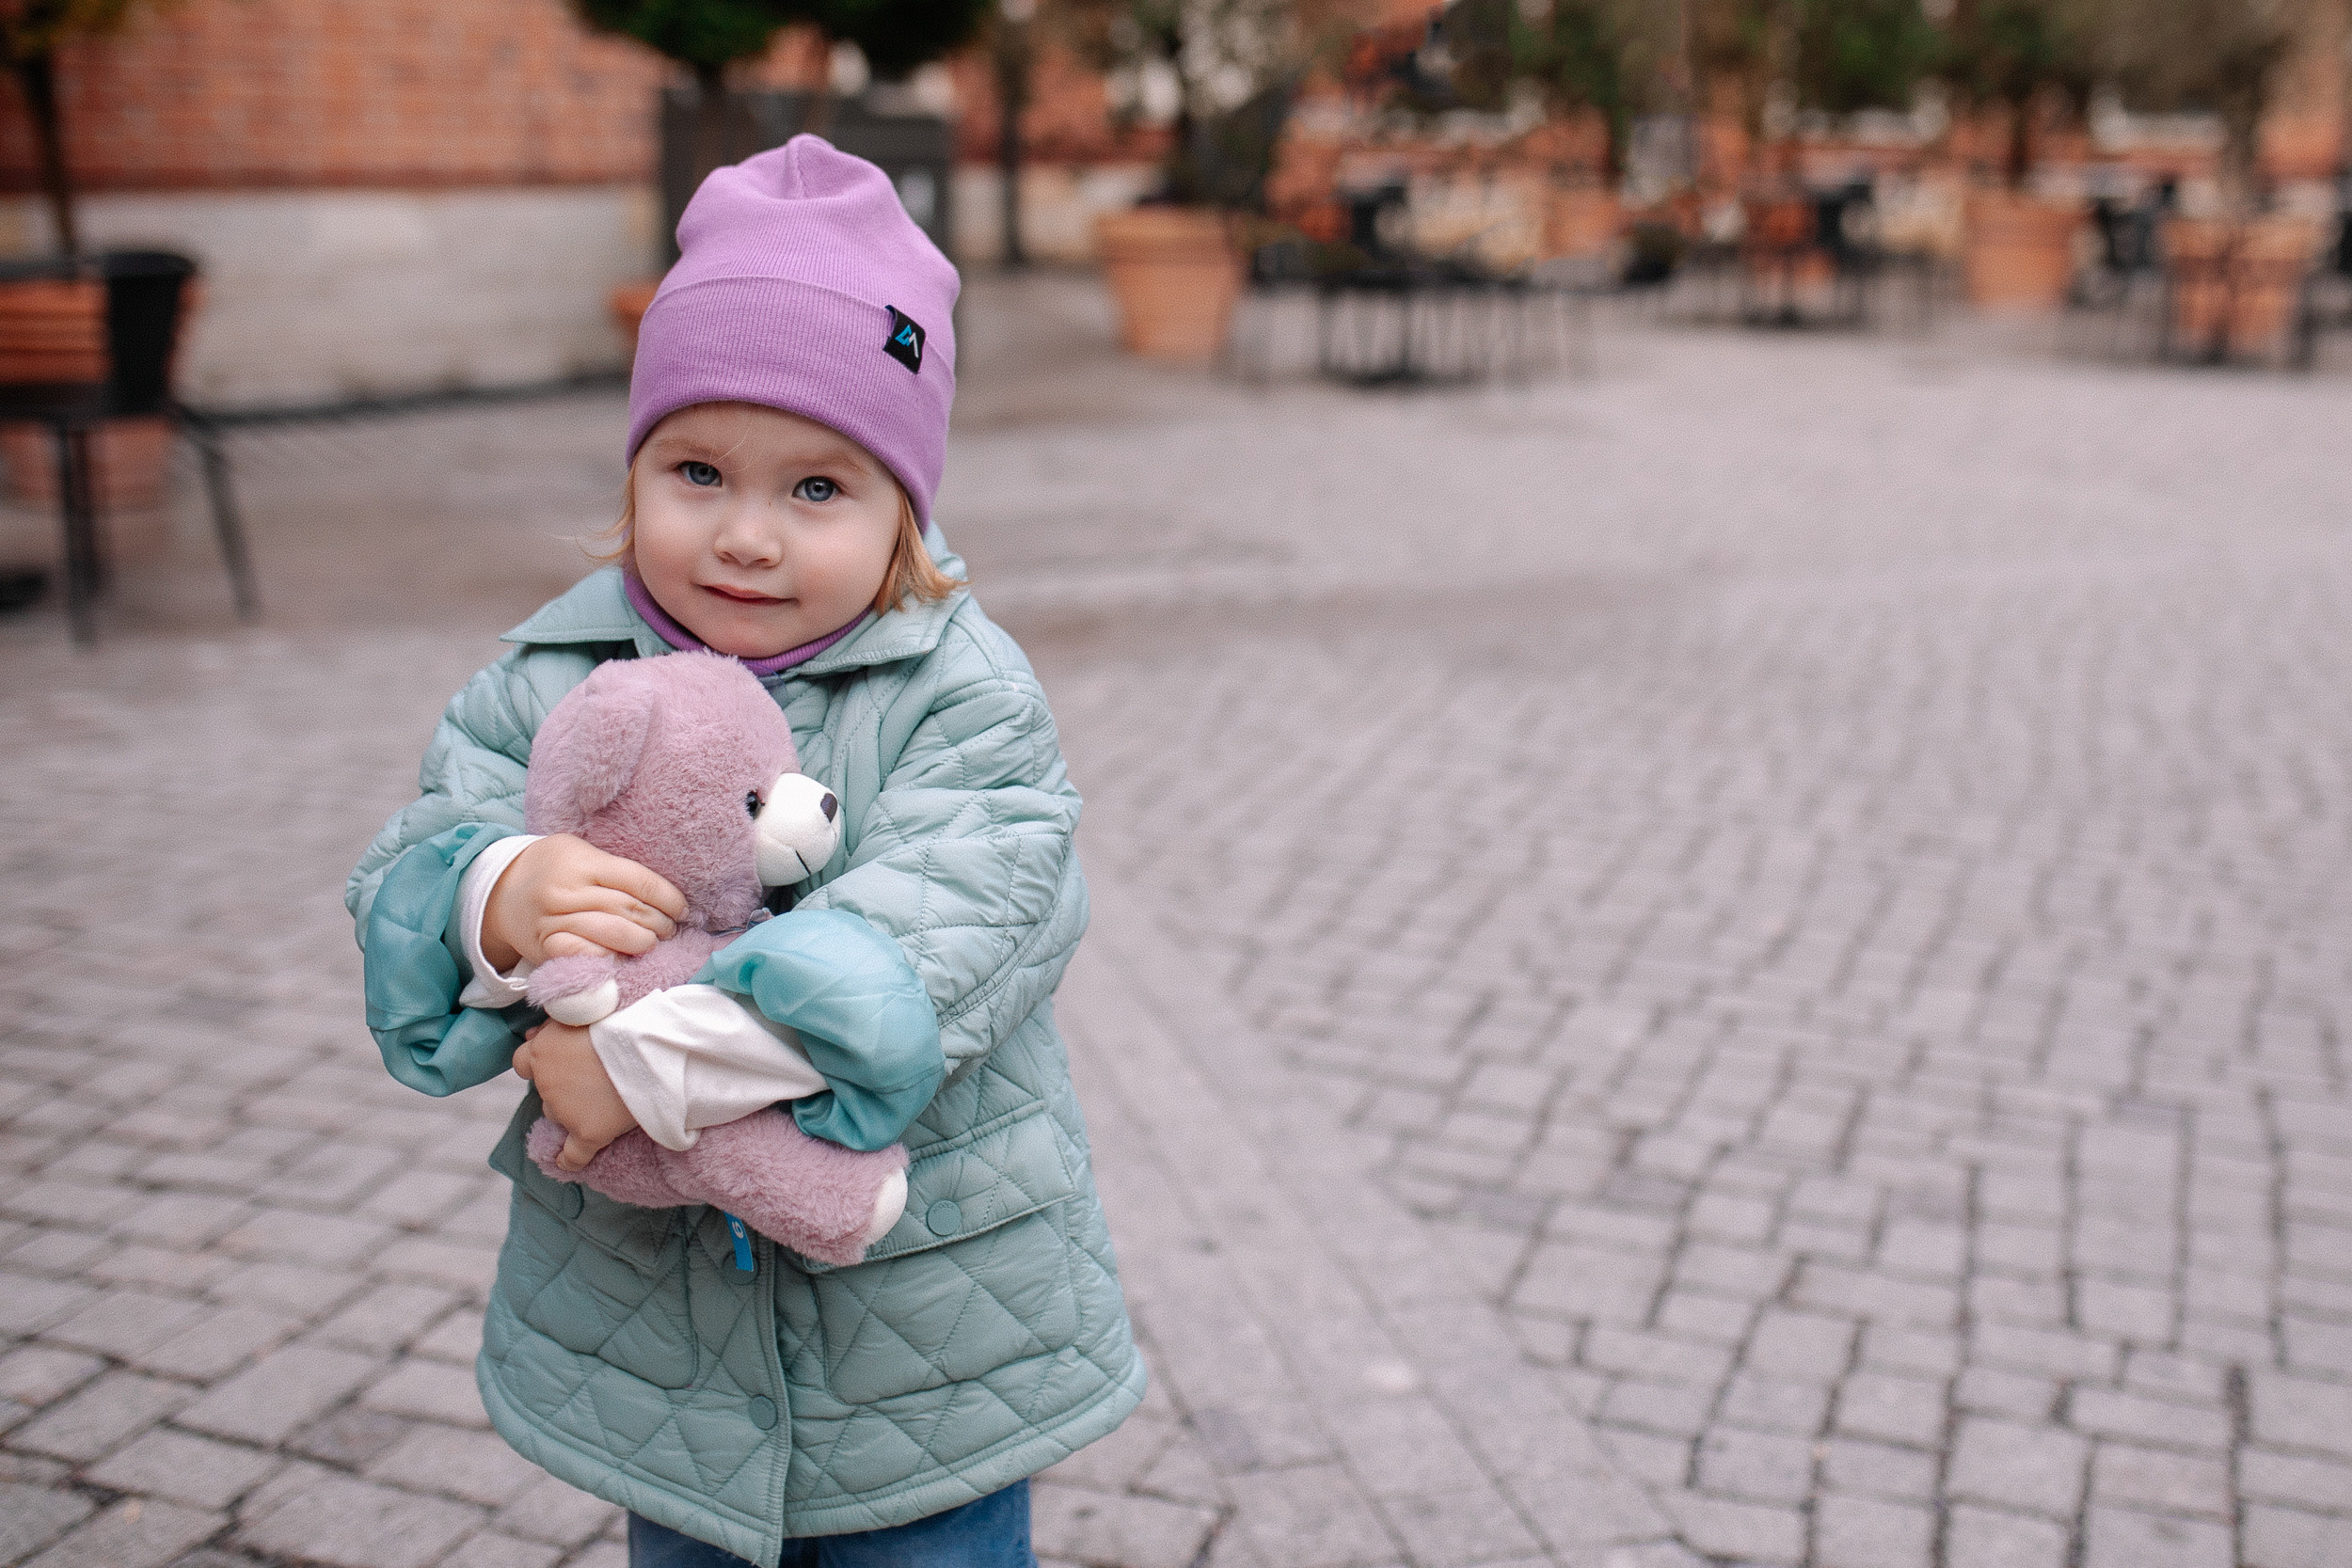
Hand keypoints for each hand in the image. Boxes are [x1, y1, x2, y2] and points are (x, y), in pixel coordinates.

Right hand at [483, 834, 684, 972]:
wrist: (499, 890)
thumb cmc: (552, 868)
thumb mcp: (580, 852)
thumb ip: (614, 868)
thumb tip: (661, 893)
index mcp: (583, 863)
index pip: (639, 882)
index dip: (669, 899)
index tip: (683, 909)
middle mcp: (568, 891)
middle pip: (629, 910)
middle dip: (660, 923)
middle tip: (671, 929)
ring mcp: (555, 920)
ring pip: (612, 934)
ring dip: (642, 942)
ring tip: (653, 943)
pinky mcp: (545, 946)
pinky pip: (584, 955)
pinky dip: (609, 959)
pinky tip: (622, 958)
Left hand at [514, 1021, 638, 1170]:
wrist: (649, 1049)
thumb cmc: (619, 1023)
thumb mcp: (579, 1013)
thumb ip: (553, 1025)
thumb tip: (532, 1036)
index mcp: (541, 1050)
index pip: (522, 1062)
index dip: (538, 1062)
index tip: (555, 1061)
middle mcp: (546, 1082)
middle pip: (544, 1090)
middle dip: (562, 1084)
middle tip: (592, 1073)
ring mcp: (565, 1111)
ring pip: (558, 1115)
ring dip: (572, 1108)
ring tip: (603, 1095)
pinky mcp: (588, 1132)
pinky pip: (573, 1155)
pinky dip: (568, 1160)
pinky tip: (563, 1163)